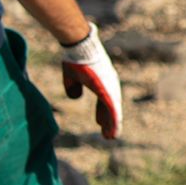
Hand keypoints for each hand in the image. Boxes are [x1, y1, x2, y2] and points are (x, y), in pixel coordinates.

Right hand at [60, 23, 123, 139]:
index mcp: (101, 82)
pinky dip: (114, 120)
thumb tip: (75, 97)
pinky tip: (114, 130)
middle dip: (109, 121)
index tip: (100, 123)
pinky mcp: (108, 90)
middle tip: (109, 134)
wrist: (80, 48)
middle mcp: (109, 85)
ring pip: (113, 110)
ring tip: (111, 137)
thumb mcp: (72, 75)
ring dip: (113, 124)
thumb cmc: (76, 58)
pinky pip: (112, 109)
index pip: (104, 101)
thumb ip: (73, 86)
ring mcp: (110, 88)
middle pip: (111, 107)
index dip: (102, 112)